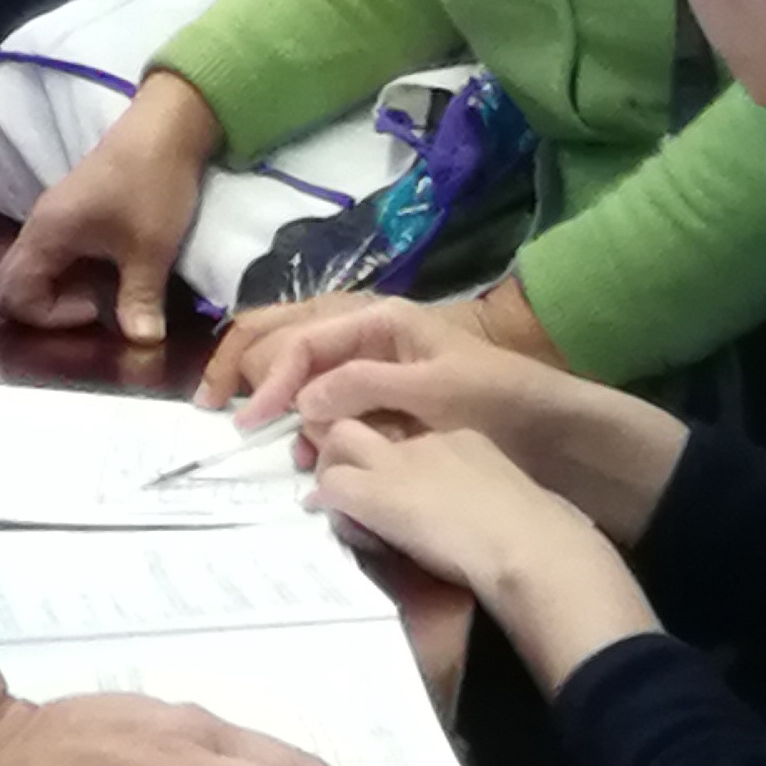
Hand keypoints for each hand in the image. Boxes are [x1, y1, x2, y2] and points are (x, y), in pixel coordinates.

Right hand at [0, 71, 219, 344]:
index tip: (96, 307)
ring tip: (111, 292)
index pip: (12, 294)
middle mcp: (40, 226)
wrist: (169, 124)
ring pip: (40, 270)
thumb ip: (139, 301)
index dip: (50, 315)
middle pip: (17, 284)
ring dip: (68, 289)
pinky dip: (79, 272)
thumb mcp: (150, 248)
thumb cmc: (153, 184)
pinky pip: (59, 255)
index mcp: (46, 234)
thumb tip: (143, 343)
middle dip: (52, 309)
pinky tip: (116, 269)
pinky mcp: (74, 211)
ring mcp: (55, 217)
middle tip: (98, 308)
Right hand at [202, 278, 563, 421]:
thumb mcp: (433, 391)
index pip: (302, 340)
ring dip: (276, 397)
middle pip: (288, 338)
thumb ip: (364, 389)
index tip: (248, 420)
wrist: (553, 428)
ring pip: (302, 368)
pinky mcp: (380, 396)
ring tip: (264, 435)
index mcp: (378, 319)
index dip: (269, 378)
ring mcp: (372, 363)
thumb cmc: (499, 400)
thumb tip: (299, 402)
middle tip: (212, 407)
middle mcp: (367, 333)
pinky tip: (303, 446)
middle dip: (247, 368)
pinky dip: (306, 418)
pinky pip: (328, 396)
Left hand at [310, 423, 656, 697]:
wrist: (536, 550)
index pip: (412, 431)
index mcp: (467, 440)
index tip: (395, 479)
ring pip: (340, 440)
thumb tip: (470, 528)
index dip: (393, 452)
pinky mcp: (377, 493)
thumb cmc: (543, 541)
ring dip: (330, 467)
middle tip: (343, 477)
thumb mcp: (513, 508)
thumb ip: (483, 503)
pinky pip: (332, 485)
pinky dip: (327, 501)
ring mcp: (400, 463)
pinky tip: (332, 519)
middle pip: (372, 420)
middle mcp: (430, 441)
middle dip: (349, 443)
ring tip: (334, 499)